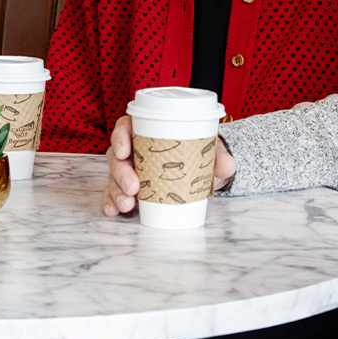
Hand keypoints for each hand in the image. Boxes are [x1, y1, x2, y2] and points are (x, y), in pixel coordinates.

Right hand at [101, 116, 237, 216]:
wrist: (204, 174)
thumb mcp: (209, 152)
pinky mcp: (129, 189)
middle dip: (120, 172)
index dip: (120, 136)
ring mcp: (130, 170)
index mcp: (148, 132)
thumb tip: (227, 165)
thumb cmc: (200, 154)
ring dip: (116, 191)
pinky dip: (110, 202)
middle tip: (133, 187)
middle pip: (116, 156)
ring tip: (127, 204)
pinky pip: (113, 193)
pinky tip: (113, 211)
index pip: (126, 127)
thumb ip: (219, 157)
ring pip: (113, 177)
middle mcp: (134, 150)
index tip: (124, 150)